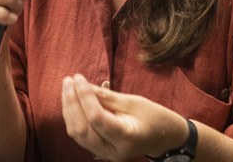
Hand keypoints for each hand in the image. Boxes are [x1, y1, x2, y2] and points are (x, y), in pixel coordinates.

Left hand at [60, 74, 188, 161]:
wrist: (164, 138)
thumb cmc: (154, 117)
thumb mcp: (133, 102)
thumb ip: (106, 96)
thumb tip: (83, 85)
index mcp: (127, 137)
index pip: (97, 118)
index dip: (84, 96)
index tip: (78, 77)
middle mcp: (113, 150)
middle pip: (82, 129)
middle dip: (72, 102)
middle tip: (69, 80)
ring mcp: (106, 154)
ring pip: (77, 134)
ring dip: (69, 109)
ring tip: (67, 87)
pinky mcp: (100, 152)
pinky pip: (80, 136)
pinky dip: (73, 118)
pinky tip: (72, 101)